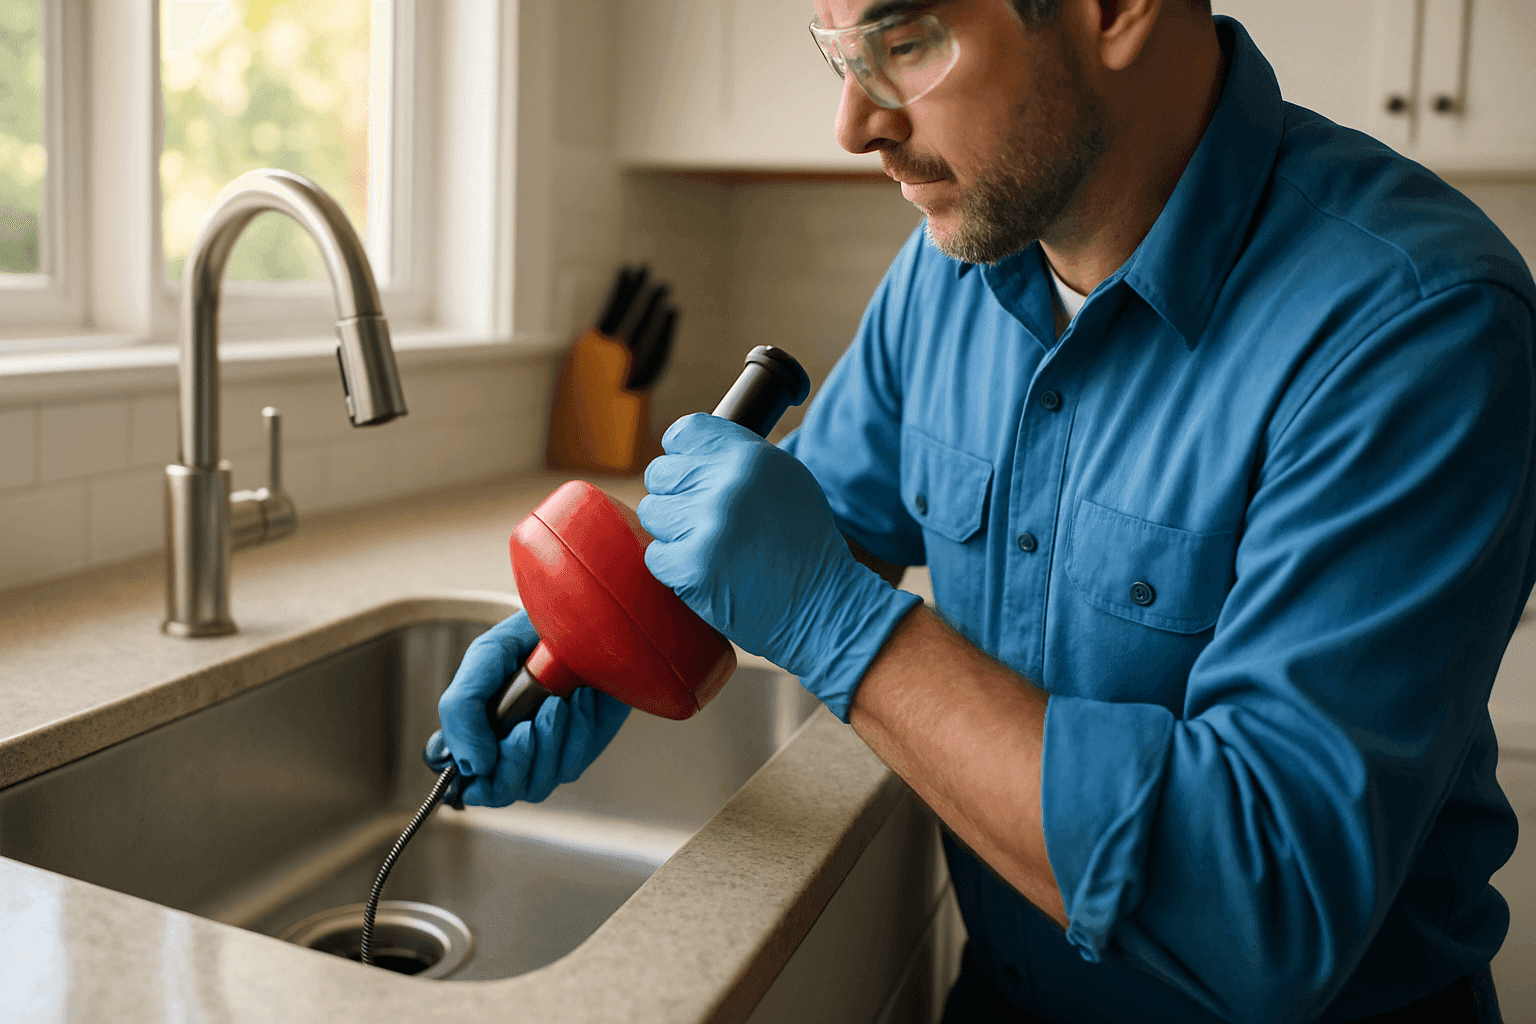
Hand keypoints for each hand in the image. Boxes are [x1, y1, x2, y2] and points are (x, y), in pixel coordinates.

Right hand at [423, 611, 629, 807]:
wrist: (592, 622)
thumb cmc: (535, 633)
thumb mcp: (487, 657)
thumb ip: (461, 707)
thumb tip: (469, 766)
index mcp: (476, 725)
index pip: (460, 778)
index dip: (466, 781)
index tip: (483, 756)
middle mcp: (506, 745)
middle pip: (497, 792)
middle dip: (512, 762)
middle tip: (524, 728)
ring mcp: (543, 751)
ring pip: (534, 785)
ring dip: (545, 743)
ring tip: (556, 702)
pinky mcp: (577, 749)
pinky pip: (569, 765)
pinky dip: (574, 733)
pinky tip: (579, 701)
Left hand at [638, 414, 919, 719]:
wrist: (821, 606)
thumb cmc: (801, 543)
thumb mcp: (785, 480)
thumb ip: (737, 457)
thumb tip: (686, 449)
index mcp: (750, 457)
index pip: (685, 432)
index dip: (682, 454)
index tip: (691, 472)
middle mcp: (727, 485)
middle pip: (661, 473)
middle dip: (675, 495)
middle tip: (704, 520)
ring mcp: (708, 527)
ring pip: (654, 513)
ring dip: (673, 531)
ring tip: (708, 546)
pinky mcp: (692, 567)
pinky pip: (656, 555)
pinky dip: (675, 567)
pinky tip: (707, 571)